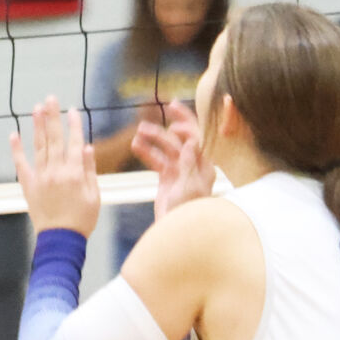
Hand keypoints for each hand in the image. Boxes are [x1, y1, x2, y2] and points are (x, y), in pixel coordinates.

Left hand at [10, 96, 99, 237]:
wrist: (61, 240)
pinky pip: (21, 164)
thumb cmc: (82, 220)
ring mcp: (41, 177)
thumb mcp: (94, 195)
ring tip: (36, 108)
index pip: (74, 142)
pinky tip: (14, 134)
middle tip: (50, 98)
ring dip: (37, 126)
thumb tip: (86, 147)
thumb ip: (89, 170)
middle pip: (55, 138)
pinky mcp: (28, 185)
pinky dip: (16, 149)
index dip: (74, 125)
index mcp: (74, 173)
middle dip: (53, 116)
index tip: (72, 110)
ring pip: (39, 146)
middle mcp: (56, 171)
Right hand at [133, 100, 213, 218]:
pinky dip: (147, 151)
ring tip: (139, 131)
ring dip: (155, 137)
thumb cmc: (186, 213)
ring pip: (167, 147)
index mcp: (204, 166)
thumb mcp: (188, 188)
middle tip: (167, 106)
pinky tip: (135, 145)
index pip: (199, 138)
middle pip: (184, 138)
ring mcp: (180, 170)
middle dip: (173, 123)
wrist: (175, 233)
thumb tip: (192, 140)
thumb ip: (189, 163)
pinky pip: (156, 159)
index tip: (173, 116)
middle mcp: (194, 165)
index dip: (188, 124)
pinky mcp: (168, 177)